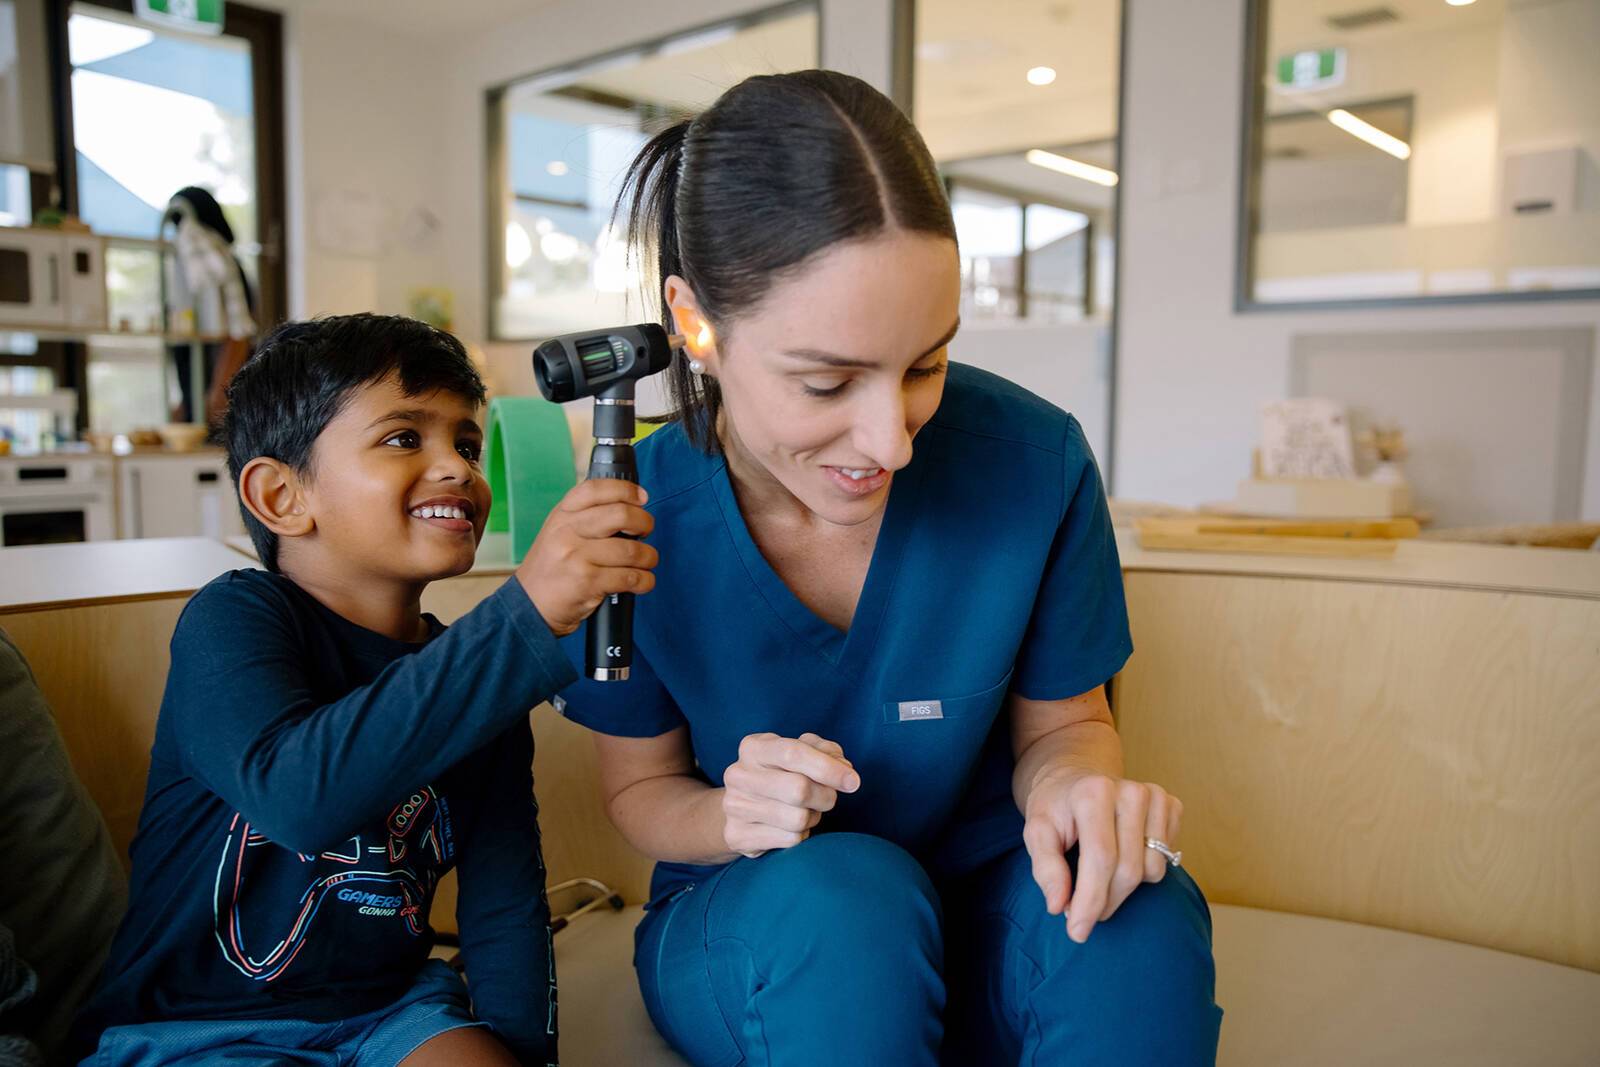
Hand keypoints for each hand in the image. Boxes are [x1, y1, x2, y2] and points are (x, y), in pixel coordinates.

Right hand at [517, 479, 657, 636]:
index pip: (596, 489)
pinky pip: (630, 578)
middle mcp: (568, 532)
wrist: (530, 605)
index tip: (642, 498)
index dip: (625, 490)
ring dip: (648, 557)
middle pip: (621, 515)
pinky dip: (644, 580)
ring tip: (646, 562)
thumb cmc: (552, 568)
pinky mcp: (588, 582)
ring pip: (631, 550)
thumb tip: (630, 508)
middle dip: (645, 523)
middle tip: (646, 531)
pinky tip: (642, 581)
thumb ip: (586, 517)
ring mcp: (577, 557)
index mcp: (562, 514)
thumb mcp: (559, 532)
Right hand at [721, 733, 860, 857]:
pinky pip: (789, 840)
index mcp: (753, 747)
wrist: (742, 809)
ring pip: (797, 819)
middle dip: (825, 796)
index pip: (793, 753)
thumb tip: (844, 770)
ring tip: (806, 811)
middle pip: (798, 789)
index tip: (853, 781)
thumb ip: (826, 752)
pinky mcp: (737, 836)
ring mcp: (734, 806)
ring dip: (813, 817)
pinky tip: (791, 827)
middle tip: (829, 797)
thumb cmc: (781, 774)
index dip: (828, 768)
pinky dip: (801, 835)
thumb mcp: (801, 753)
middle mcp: (738, 775)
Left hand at [1022, 771, 1182, 942]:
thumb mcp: (1037, 833)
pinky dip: (1144, 869)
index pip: (1100, 859)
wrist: (1076, 778)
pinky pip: (1167, 860)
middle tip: (1083, 910)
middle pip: (1128, 870)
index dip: (1090, 901)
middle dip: (1104, 902)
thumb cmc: (1055, 809)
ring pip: (1152, 871)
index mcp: (1093, 793)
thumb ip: (1046, 868)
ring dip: (1124, 889)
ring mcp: (1155, 797)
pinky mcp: (1172, 805)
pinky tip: (1123, 854)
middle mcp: (1130, 791)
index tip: (1077, 932)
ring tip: (1100, 877)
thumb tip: (1058, 905)